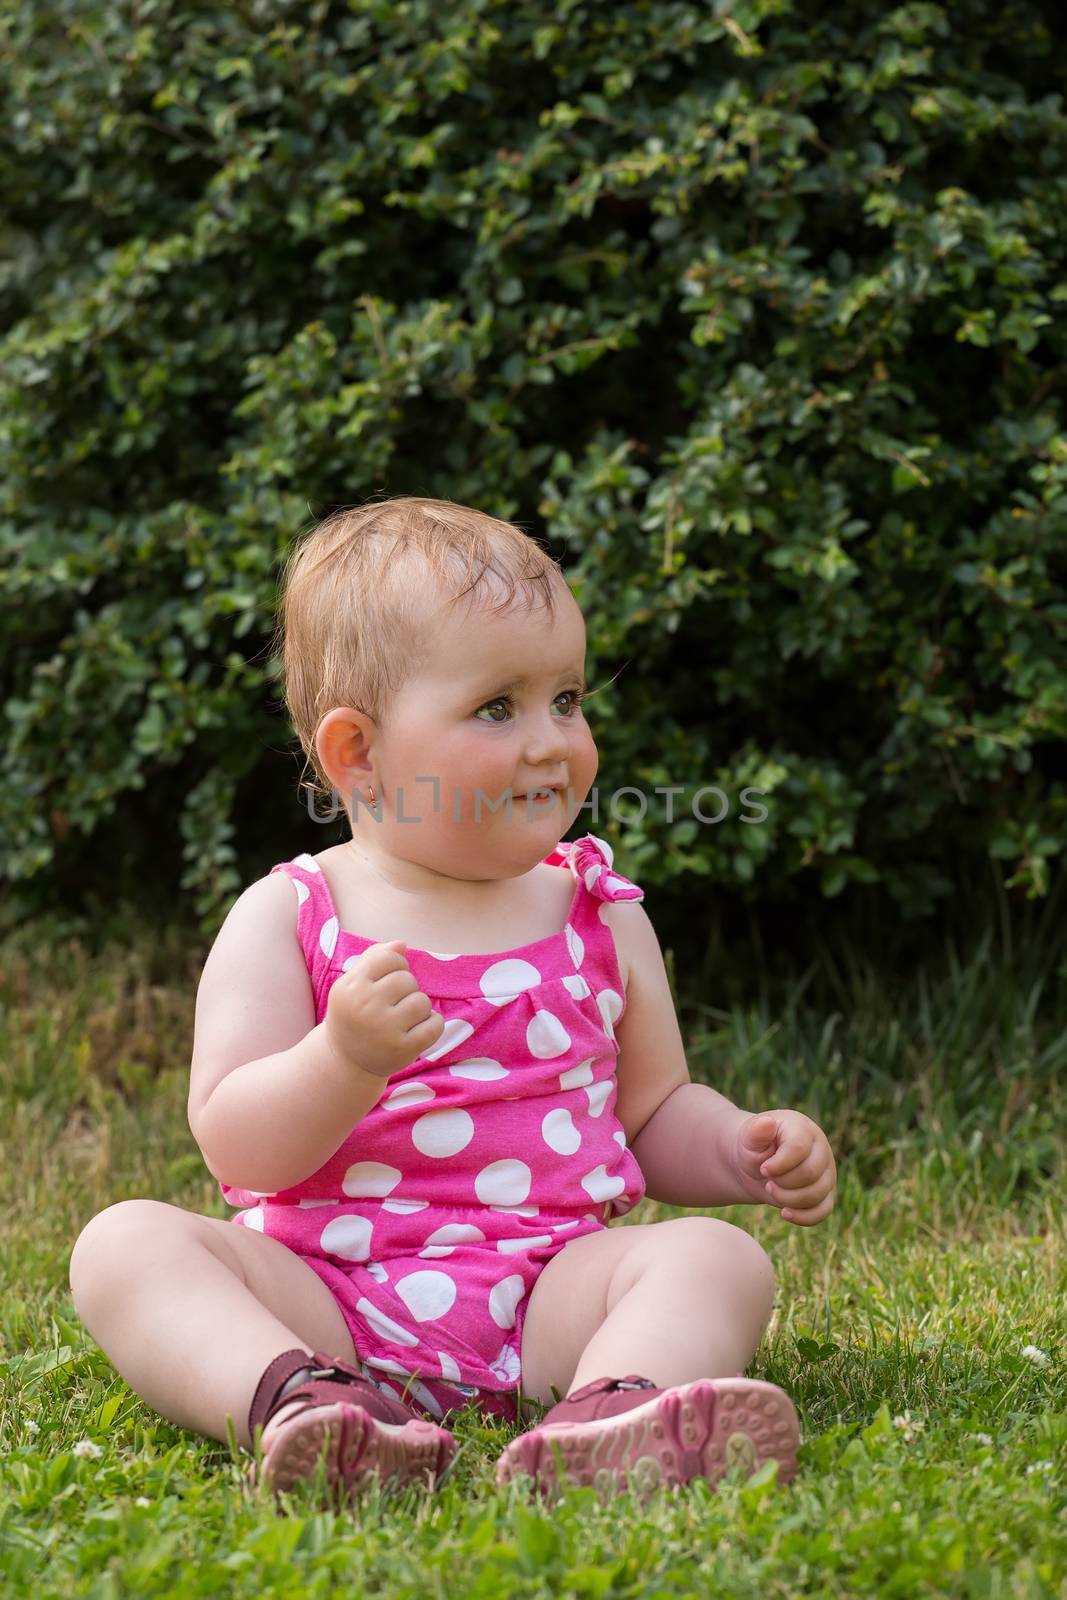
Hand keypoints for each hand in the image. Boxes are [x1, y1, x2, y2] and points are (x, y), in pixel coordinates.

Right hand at [324, 939, 445, 1078]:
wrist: (346, 1061)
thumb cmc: (354, 1014)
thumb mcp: (353, 984)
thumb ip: (374, 958)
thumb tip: (401, 944)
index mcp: (350, 987)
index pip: (388, 957)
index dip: (395, 966)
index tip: (388, 980)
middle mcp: (365, 1007)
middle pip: (407, 979)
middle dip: (406, 989)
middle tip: (392, 1005)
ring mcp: (385, 1030)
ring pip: (422, 1001)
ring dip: (418, 1008)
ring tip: (403, 1019)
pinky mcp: (403, 1049)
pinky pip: (435, 1024)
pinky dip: (432, 1025)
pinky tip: (417, 1030)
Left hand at [731, 1109, 836, 1225]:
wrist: (757, 1164)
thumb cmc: (754, 1147)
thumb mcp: (749, 1137)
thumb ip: (755, 1132)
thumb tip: (766, 1122)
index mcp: (803, 1128)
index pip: (799, 1148)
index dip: (779, 1164)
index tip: (763, 1169)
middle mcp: (821, 1148)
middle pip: (810, 1174)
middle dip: (783, 1183)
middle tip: (767, 1180)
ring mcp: (827, 1171)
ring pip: (817, 1194)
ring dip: (789, 1200)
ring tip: (772, 1190)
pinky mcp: (826, 1192)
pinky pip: (824, 1210)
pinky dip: (804, 1217)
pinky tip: (785, 1213)